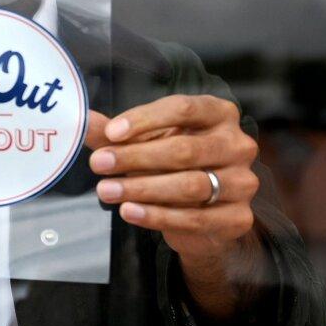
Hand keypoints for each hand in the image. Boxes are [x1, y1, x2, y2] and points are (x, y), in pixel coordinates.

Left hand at [87, 95, 261, 315]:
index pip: (184, 108)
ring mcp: (243, 182)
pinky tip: (129, 211)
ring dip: (142, 188)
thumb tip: (81, 120)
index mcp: (219, 114)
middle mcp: (238, 144)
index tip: (111, 132)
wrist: (204, 216)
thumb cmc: (174, 166)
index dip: (145, 119)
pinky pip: (195, 218)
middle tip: (100, 164)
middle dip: (136, 156)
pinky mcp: (239, 217)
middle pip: (185, 148)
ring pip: (190, 185)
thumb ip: (117, 133)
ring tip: (107, 190)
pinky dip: (157, 215)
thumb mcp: (147, 143)